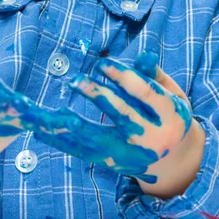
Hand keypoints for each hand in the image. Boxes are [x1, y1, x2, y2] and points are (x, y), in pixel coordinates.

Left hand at [31, 52, 198, 188]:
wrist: (176, 163)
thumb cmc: (170, 117)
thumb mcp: (171, 94)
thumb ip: (154, 75)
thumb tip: (143, 55)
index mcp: (169, 116)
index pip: (145, 93)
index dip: (124, 76)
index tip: (101, 63)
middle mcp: (150, 138)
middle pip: (122, 115)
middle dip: (98, 96)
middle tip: (74, 80)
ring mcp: (130, 154)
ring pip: (96, 138)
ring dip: (70, 124)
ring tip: (52, 109)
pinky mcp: (112, 163)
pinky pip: (82, 151)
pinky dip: (61, 140)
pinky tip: (42, 128)